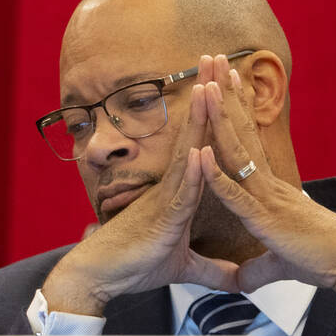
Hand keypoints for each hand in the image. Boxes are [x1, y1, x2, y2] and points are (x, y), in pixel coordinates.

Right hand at [42, 60, 238, 315]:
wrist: (100, 278)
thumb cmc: (134, 266)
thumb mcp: (183, 268)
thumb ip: (210, 269)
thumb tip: (234, 279)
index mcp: (181, 192)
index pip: (203, 145)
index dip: (216, 116)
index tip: (227, 84)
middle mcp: (173, 186)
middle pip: (195, 134)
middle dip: (208, 97)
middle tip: (216, 57)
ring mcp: (166, 198)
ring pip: (187, 152)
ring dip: (199, 120)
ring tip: (209, 85)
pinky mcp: (161, 219)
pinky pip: (180, 192)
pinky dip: (191, 173)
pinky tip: (200, 151)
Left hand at [197, 55, 335, 313]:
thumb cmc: (320, 260)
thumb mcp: (279, 265)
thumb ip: (258, 269)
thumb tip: (243, 282)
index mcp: (271, 188)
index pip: (249, 140)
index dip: (236, 110)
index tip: (224, 81)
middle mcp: (268, 185)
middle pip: (242, 131)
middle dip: (225, 96)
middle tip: (212, 61)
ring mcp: (266, 198)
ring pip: (237, 153)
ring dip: (219, 120)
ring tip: (204, 88)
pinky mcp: (264, 220)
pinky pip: (235, 195)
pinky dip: (216, 176)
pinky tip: (200, 155)